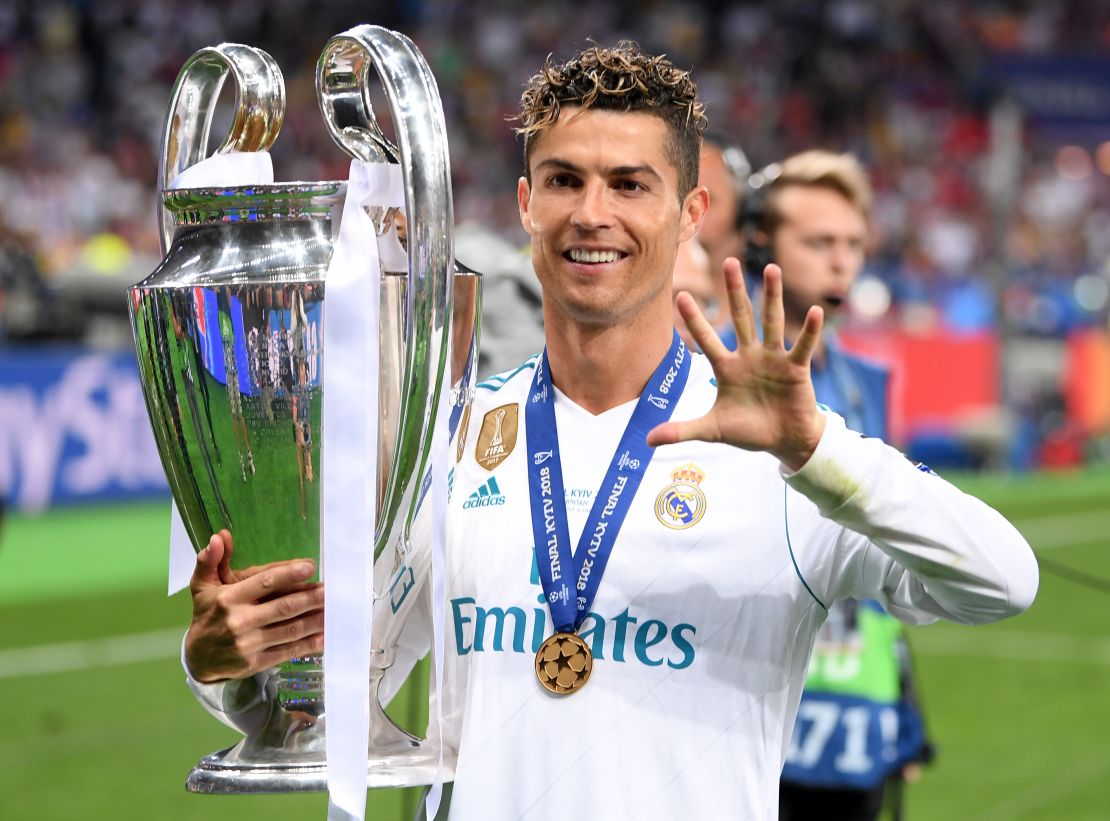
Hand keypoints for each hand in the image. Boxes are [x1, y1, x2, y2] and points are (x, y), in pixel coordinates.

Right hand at [184, 530, 323, 683]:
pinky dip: (308, 644)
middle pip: (283, 607)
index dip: (288, 574)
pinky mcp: (256, 663)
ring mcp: (249, 644)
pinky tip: (324, 636)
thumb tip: (219, 536)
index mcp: (229, 598)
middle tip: (330, 589)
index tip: (310, 566)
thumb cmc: (206, 615)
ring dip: (315, 619)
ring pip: (289, 629)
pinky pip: (287, 651)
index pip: (264, 583)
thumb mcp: (202, 586)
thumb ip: (210, 560)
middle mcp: (239, 621)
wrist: (197, 659)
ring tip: (333, 609)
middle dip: (310, 598)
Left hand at [647, 258, 825, 470]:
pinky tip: (816, 312)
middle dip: (734, 292)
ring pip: (772, 322)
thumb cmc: (748, 431)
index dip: (695, 319)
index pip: (707, 339)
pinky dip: (810, 331)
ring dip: (772, 296)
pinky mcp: (796, 368)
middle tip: (728, 262)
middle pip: (741, 318)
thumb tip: (648, 441)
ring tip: (771, 269)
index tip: (681, 294)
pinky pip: (803, 346)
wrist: (783, 441)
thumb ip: (682, 431)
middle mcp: (749, 356)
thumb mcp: (712, 430)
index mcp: (726, 368)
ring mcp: (773, 359)